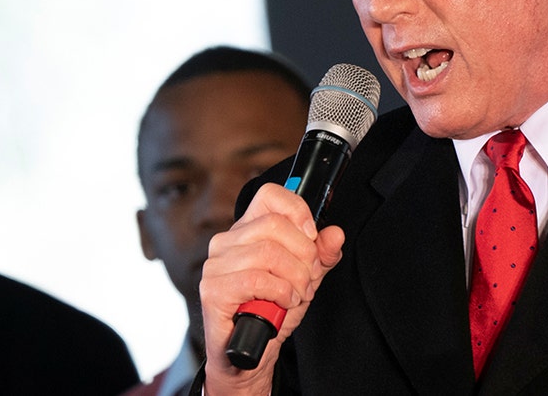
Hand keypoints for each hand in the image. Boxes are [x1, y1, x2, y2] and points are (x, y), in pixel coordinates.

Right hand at [198, 183, 344, 393]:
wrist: (250, 352)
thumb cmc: (271, 310)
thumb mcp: (305, 278)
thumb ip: (321, 255)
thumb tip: (335, 234)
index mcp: (248, 230)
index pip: (270, 195)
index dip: (297, 210)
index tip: (312, 235)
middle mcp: (227, 242)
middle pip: (275, 225)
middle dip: (304, 254)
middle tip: (309, 278)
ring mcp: (216, 265)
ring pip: (268, 253)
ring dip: (294, 278)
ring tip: (296, 294)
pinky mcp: (213, 289)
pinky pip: (256, 279)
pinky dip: (280, 292)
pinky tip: (283, 302)